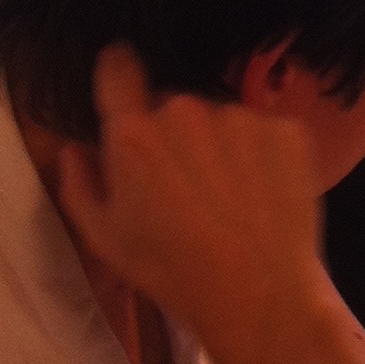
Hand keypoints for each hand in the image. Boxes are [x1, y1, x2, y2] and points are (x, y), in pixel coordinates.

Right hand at [55, 46, 325, 351]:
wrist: (259, 293)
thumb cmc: (171, 271)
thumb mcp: (105, 238)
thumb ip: (80, 184)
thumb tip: (76, 148)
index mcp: (134, 134)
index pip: (118, 70)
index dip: (119, 73)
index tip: (127, 87)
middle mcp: (186, 111)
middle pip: (174, 105)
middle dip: (174, 134)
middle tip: (186, 185)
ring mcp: (242, 118)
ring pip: (223, 120)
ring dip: (221, 145)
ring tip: (229, 198)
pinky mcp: (288, 130)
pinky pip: (267, 132)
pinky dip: (264, 155)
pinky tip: (263, 196)